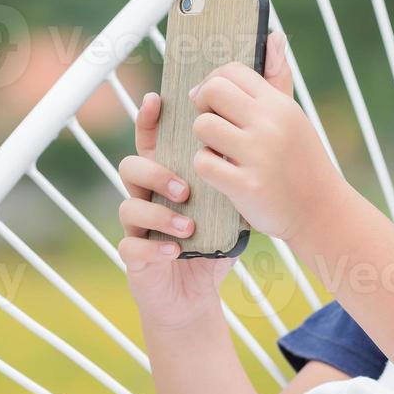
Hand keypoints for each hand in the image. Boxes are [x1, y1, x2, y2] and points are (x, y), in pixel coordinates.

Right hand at [117, 92, 235, 330]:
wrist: (196, 293)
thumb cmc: (214, 240)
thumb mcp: (233, 201)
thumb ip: (240, 167)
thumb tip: (264, 121)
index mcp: (167, 175)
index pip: (151, 139)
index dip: (149, 118)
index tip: (158, 101)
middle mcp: (146, 195)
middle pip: (131, 166)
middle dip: (155, 172)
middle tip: (186, 188)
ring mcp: (136, 225)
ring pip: (129, 205)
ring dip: (158, 213)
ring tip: (187, 227)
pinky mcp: (134, 256)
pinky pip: (131, 245)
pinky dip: (153, 247)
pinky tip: (176, 251)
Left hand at [187, 31, 347, 243]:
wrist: (319, 210)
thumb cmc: (299, 161)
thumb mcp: (292, 117)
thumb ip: (277, 78)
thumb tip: (274, 36)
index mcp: (278, 104)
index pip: (231, 71)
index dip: (213, 83)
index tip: (212, 101)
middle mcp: (269, 123)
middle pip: (211, 91)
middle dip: (202, 107)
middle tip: (211, 125)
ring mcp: (258, 153)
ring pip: (202, 127)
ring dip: (203, 141)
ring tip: (219, 152)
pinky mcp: (246, 184)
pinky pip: (203, 163)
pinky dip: (206, 169)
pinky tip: (221, 175)